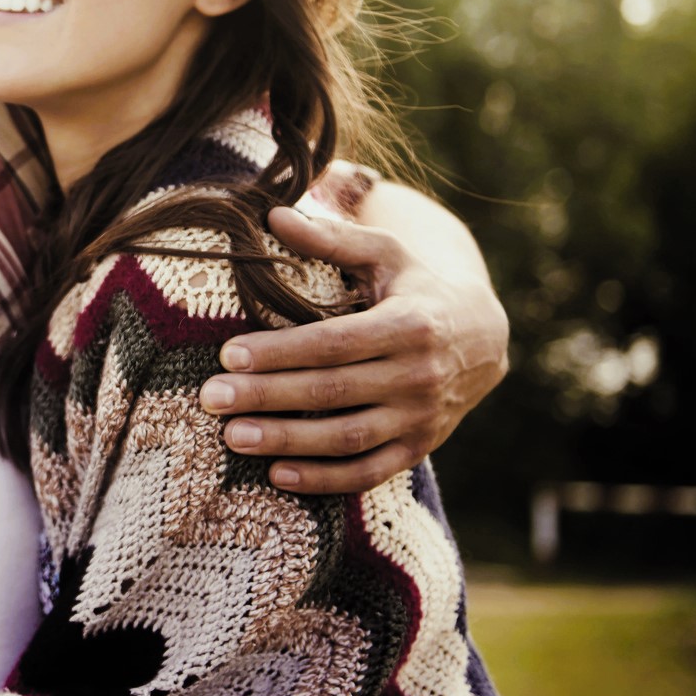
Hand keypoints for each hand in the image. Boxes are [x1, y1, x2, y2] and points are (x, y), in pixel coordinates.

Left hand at [198, 205, 508, 493]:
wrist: (484, 337)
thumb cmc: (416, 286)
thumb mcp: (384, 253)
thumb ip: (331, 239)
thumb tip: (272, 215)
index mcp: (410, 324)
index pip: (335, 342)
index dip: (281, 351)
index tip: (228, 353)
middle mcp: (420, 375)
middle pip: (333, 391)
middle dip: (267, 396)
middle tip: (211, 397)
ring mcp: (421, 418)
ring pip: (348, 438)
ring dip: (288, 442)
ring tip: (232, 437)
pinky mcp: (418, 448)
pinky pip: (369, 472)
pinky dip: (325, 480)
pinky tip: (277, 475)